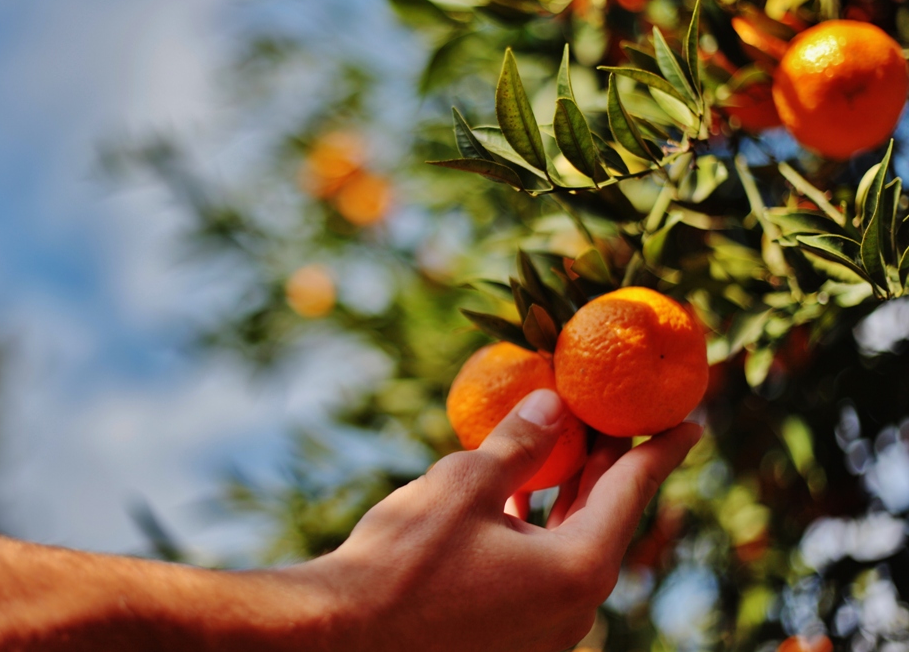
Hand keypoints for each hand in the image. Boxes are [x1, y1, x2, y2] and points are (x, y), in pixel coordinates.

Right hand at [310, 389, 701, 651]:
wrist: (342, 638)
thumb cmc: (403, 561)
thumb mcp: (464, 485)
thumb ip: (519, 444)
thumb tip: (554, 405)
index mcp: (576, 570)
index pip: (632, 494)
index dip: (662, 450)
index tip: (691, 424)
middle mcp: (571, 607)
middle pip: (604, 517)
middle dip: (611, 464)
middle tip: (621, 417)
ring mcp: (540, 625)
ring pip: (568, 542)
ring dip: (568, 492)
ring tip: (570, 442)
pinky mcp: (508, 631)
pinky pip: (538, 565)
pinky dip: (535, 523)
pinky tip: (517, 492)